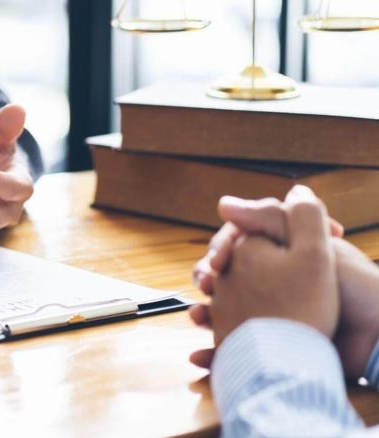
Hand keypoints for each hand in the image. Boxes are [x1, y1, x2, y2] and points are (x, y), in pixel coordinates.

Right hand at [189, 186, 345, 367]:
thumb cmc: (355, 290)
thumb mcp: (313, 245)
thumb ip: (273, 218)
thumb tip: (226, 202)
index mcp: (287, 251)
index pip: (241, 240)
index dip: (224, 246)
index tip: (218, 260)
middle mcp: (277, 279)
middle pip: (228, 273)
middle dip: (210, 278)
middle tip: (208, 285)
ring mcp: (273, 311)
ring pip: (225, 308)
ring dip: (206, 312)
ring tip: (199, 317)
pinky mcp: (274, 343)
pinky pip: (236, 345)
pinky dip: (215, 350)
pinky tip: (201, 353)